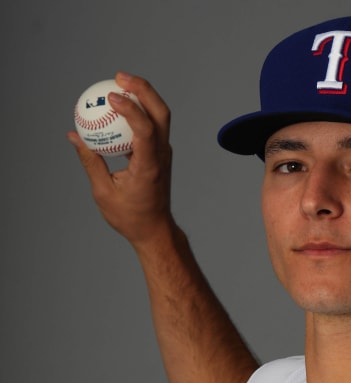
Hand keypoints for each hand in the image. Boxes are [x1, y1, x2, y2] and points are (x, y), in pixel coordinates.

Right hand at [68, 72, 173, 246]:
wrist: (155, 228)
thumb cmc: (130, 216)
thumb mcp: (104, 192)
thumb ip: (90, 161)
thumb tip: (75, 136)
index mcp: (149, 166)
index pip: (145, 129)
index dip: (130, 108)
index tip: (111, 96)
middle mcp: (162, 155)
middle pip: (161, 113)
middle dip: (143, 89)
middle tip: (119, 77)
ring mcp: (164, 153)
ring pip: (160, 116)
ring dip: (144, 95)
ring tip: (119, 82)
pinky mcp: (161, 153)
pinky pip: (152, 125)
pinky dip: (140, 109)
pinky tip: (120, 104)